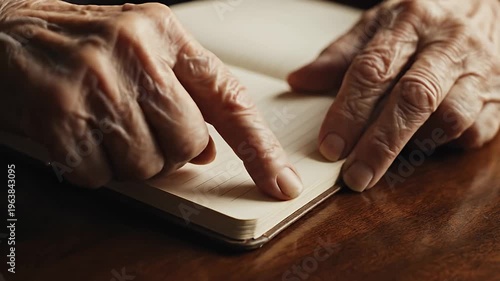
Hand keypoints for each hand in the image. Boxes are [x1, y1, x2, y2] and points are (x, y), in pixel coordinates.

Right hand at [0, 0, 302, 199]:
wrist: (6, 31)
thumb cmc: (82, 46)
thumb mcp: (141, 51)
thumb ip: (182, 95)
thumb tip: (209, 149)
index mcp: (165, 32)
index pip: (230, 100)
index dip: (259, 149)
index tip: (279, 182)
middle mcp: (135, 49)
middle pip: (187, 144)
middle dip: (166, 152)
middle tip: (135, 128)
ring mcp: (96, 79)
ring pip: (146, 165)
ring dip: (125, 159)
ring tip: (100, 125)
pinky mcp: (61, 112)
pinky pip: (100, 175)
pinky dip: (89, 167)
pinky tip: (74, 134)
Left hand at [288, 0, 499, 191]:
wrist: (488, 6)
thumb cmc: (422, 21)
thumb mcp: (378, 24)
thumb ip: (340, 54)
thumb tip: (300, 81)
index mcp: (410, 22)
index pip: (374, 69)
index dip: (349, 111)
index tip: (329, 145)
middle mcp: (448, 44)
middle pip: (414, 98)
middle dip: (380, 143)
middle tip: (354, 175)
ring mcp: (479, 71)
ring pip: (449, 118)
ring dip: (412, 147)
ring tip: (382, 159)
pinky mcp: (498, 98)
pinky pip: (472, 133)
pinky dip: (442, 147)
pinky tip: (418, 147)